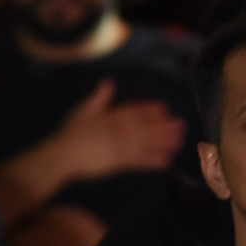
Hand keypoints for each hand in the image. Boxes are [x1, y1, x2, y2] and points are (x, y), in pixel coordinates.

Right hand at [60, 79, 186, 178]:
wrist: (63, 155)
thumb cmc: (71, 132)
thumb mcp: (83, 110)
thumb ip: (99, 97)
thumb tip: (109, 82)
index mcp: (113, 116)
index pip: (136, 111)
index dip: (152, 110)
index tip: (165, 109)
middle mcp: (121, 130)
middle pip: (147, 126)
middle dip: (165, 126)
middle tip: (182, 125)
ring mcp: (121, 147)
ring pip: (148, 143)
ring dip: (165, 143)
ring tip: (180, 143)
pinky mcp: (120, 163)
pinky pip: (140, 162)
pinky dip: (154, 161)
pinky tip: (166, 161)